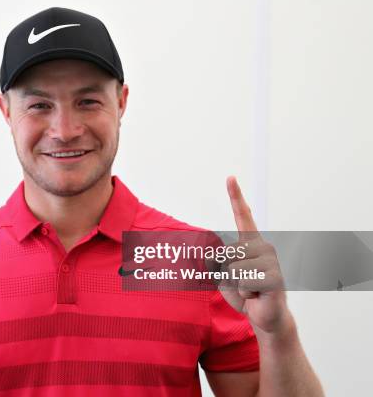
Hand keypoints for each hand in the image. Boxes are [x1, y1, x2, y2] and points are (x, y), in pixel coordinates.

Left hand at [218, 176, 289, 334]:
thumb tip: (218, 253)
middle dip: (227, 272)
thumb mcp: (224, 275)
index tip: (230, 177)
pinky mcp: (275, 278)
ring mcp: (271, 262)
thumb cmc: (245, 292)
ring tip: (251, 288)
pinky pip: (244, 281)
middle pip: (227, 252)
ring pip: (234, 268)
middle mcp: (264, 247)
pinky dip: (244, 292)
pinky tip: (257, 295)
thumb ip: (218, 261)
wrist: (264, 316)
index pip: (243, 216)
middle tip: (244, 281)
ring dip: (236, 284)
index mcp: (251, 243)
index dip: (236, 196)